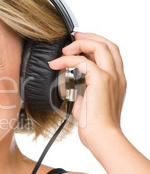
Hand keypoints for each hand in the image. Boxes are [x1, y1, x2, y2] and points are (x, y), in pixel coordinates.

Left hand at [49, 32, 125, 148]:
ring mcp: (111, 77)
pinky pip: (83, 61)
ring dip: (80, 43)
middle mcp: (117, 76)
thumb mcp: (88, 101)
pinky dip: (68, 59)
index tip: (78, 42)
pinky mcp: (101, 80)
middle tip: (72, 37)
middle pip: (108, 44)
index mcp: (116, 80)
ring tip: (64, 49)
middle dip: (89, 36)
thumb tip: (70, 81)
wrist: (102, 137)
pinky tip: (56, 64)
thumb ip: (84, 88)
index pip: (110, 53)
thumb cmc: (94, 124)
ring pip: (100, 46)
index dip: (95, 43)